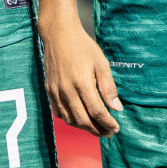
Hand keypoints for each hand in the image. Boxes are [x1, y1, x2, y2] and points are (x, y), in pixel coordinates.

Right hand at [39, 15, 122, 135]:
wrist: (58, 34)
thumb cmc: (83, 47)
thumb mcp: (101, 63)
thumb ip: (108, 87)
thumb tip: (117, 108)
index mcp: (82, 82)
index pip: (97, 111)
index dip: (108, 123)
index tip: (116, 128)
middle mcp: (66, 89)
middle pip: (83, 120)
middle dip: (98, 130)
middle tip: (109, 133)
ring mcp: (55, 91)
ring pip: (70, 119)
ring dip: (84, 127)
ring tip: (96, 128)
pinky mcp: (48, 90)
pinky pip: (58, 112)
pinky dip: (70, 120)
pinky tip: (79, 118)